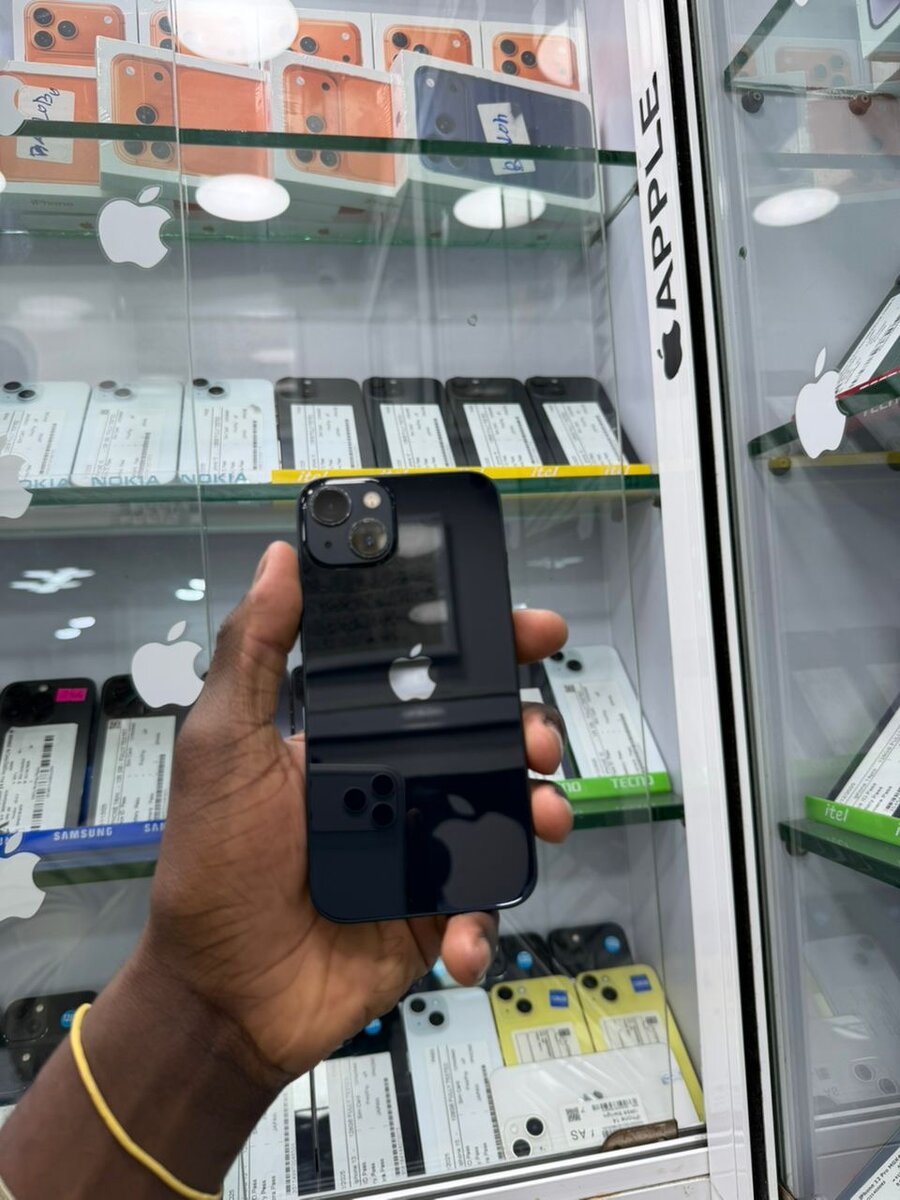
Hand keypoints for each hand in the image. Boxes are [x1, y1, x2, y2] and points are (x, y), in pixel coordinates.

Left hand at [140, 541, 570, 1087]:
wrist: (222, 995)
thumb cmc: (214, 865)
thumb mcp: (222, 748)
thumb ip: (253, 654)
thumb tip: (279, 561)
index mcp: (353, 738)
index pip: (429, 678)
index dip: (485, 648)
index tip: (529, 626)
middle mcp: (396, 783)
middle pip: (487, 740)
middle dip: (531, 728)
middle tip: (538, 737)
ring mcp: (421, 850)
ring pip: (505, 812)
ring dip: (538, 809)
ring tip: (541, 814)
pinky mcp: (435, 913)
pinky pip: (485, 902)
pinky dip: (486, 919)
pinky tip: (462, 931)